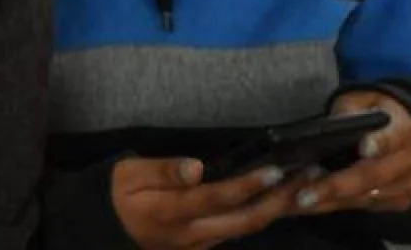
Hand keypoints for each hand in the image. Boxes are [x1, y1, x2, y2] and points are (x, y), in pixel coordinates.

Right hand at [113, 156, 309, 249]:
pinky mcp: (200, 246)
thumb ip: (162, 171)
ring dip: (275, 208)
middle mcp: (191, 234)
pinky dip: (259, 215)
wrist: (103, 227)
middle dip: (279, 200)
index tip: (276, 170)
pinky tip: (273, 200)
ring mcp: (198, 244)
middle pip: (244, 220)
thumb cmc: (115, 193)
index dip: (249, 185)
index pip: (218, 198)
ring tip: (300, 185)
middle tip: (307, 175)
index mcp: (172, 212)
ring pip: (244, 229)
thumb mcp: (128, 173)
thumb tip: (197, 168)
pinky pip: (235, 231)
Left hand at [293, 92, 410, 215]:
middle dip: (337, 186)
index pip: (392, 137)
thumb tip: (326, 130)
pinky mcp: (402, 200)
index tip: (363, 147)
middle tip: (305, 196)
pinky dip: (339, 205)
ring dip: (332, 201)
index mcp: (403, 130)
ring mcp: (408, 184)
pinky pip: (368, 206)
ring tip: (301, 201)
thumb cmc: (380, 112)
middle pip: (373, 176)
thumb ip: (348, 112)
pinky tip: (314, 204)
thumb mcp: (364, 100)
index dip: (379, 143)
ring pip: (368, 197)